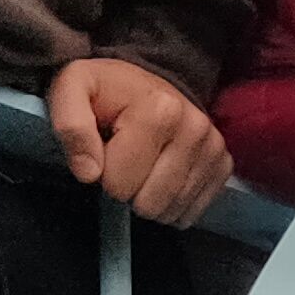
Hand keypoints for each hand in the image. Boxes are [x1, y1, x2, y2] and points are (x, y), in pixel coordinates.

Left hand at [47, 55, 230, 224]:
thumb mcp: (73, 90)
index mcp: (162, 110)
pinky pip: (193, 212)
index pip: (120, 184)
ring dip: (150, 199)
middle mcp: (196, 130)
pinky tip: (162, 179)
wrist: (149, 82)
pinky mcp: (223, 165)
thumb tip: (89, 173)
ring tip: (143, 167)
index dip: (104, 172)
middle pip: (150, 204)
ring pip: (171, 212)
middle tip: (125, 160)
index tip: (106, 148)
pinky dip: (173, 203)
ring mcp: (214, 149)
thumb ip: (70, 125)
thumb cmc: (107, 90)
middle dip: (129, 190)